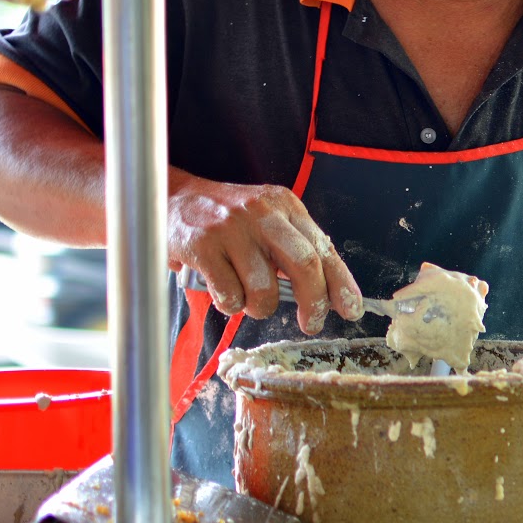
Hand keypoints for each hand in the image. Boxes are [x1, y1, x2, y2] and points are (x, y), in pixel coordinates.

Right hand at [168, 175, 361, 333]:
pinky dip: (231, 304)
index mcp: (286, 206)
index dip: (341, 284)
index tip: (351, 310)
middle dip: (313, 302)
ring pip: (264, 289)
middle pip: (305, 265)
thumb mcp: (267, 222)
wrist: (171, 199)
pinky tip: (223, 291)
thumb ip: (294, 250)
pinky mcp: (203, 246)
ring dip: (260, 308)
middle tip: (311, 323)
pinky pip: (229, 294)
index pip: (324, 249)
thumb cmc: (227, 221)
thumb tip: (325, 295)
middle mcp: (263, 214)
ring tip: (248, 300)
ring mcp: (232, 229)